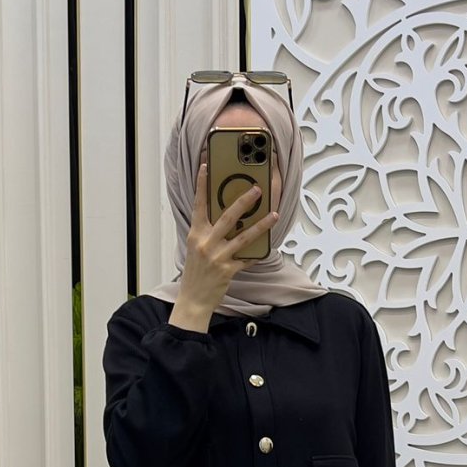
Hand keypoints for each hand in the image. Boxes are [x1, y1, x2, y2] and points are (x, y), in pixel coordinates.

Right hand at [173, 163, 278, 322]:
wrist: (193, 299)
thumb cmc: (195, 273)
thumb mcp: (195, 248)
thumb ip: (208, 232)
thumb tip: (228, 217)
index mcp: (195, 235)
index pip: (199, 205)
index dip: (202, 185)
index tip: (206, 167)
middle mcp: (206, 243)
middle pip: (227, 217)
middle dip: (244, 201)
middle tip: (257, 189)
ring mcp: (217, 257)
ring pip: (244, 236)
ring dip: (261, 225)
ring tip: (274, 214)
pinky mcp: (228, 270)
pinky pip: (247, 258)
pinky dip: (258, 252)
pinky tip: (268, 245)